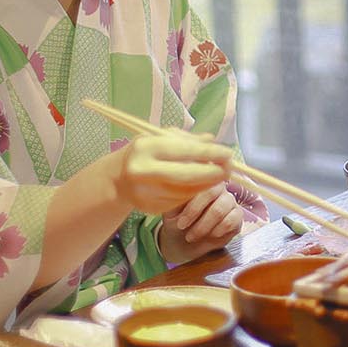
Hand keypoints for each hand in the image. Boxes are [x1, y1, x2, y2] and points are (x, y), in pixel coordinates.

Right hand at [111, 130, 234, 211]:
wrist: (118, 179)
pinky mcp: (152, 208)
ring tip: (217, 175)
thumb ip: (186, 139)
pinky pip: (181, 200)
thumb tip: (212, 140)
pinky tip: (199, 185)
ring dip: (207, 184)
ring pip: (187, 191)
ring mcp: (146, 193)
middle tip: (229, 169)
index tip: (228, 154)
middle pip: (187, 176)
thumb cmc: (145, 153)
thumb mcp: (160, 138)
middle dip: (213, 173)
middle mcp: (143, 171)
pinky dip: (194, 192)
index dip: (210, 153)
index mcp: (146, 148)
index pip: (185, 151)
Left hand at [158, 183, 244, 262]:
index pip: (202, 185)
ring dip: (204, 227)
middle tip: (184, 230)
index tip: (180, 223)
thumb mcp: (171, 212)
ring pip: (220, 210)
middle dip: (197, 216)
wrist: (184, 242)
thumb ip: (174, 199)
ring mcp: (230, 201)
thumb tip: (175, 189)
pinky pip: (231, 221)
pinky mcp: (237, 216)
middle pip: (213, 194)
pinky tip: (209, 235)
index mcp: (203, 183)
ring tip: (192, 236)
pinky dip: (217, 231)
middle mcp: (219, 189)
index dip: (192, 206)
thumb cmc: (178, 222)